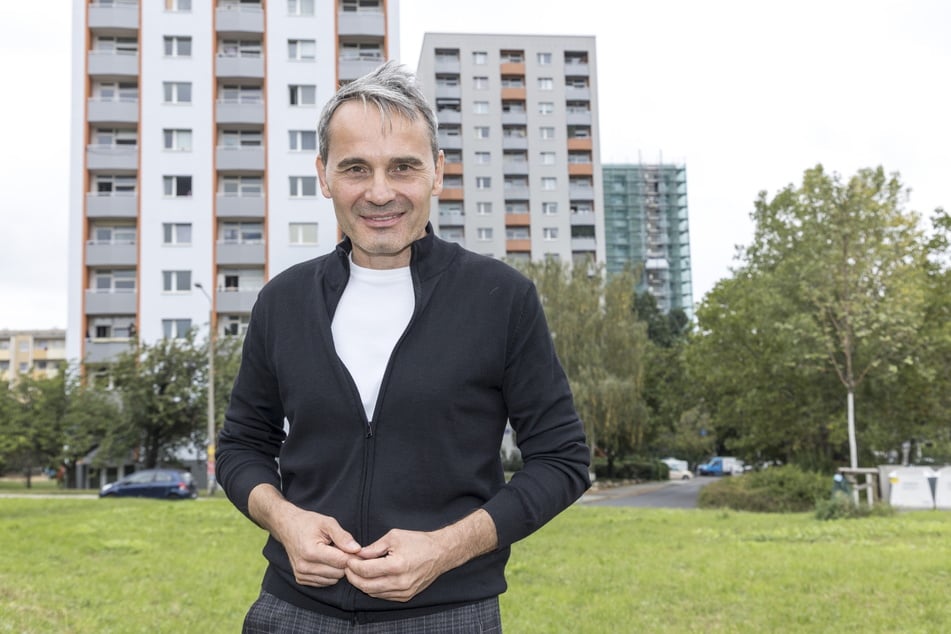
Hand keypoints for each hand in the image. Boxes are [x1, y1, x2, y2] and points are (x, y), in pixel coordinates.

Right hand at [248, 484, 361, 587]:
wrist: (287, 526)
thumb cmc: (308, 523)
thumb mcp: (327, 523)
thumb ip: (343, 536)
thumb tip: (357, 550)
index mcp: (311, 552)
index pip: (341, 561)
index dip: (352, 556)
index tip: (356, 549)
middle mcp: (304, 567)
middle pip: (338, 573)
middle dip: (344, 562)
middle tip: (341, 549)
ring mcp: (301, 575)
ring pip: (332, 580)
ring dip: (336, 568)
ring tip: (331, 553)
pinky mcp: (301, 580)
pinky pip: (324, 582)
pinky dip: (329, 573)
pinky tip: (325, 560)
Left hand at [345, 509, 497, 602]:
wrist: (440, 553)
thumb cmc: (418, 542)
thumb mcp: (394, 536)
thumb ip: (374, 547)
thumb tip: (358, 554)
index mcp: (397, 565)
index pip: (365, 570)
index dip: (352, 565)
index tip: (348, 559)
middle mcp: (400, 582)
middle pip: (366, 586)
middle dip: (353, 577)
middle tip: (348, 567)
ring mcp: (403, 592)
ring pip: (373, 593)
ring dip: (362, 583)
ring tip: (358, 572)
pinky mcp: (406, 597)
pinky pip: (383, 596)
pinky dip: (374, 588)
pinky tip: (371, 578)